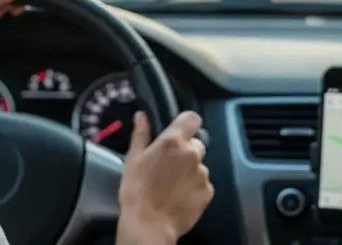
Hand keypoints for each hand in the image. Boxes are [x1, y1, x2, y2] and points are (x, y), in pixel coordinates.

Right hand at [116, 111, 213, 244]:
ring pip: (199, 165)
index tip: (180, 131)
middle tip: (170, 165)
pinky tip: (179, 195)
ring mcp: (202, 173)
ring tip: (172, 185)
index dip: (187, 123)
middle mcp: (191, 154)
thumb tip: (141, 116)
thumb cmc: (137, 191)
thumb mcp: (133, 158)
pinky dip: (194, 187)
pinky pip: (203, 183)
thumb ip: (141, 134)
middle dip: (186, 151)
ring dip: (190, 171)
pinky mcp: (208, 191)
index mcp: (173, 142)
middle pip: (196, 143)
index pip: (192, 118)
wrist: (149, 224)